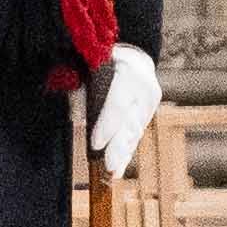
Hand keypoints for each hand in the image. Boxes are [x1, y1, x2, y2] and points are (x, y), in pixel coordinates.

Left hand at [88, 44, 160, 179]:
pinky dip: (126, 150)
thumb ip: (78, 86)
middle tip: (109, 168)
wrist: (130, 53)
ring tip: (112, 174)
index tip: (96, 144)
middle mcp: (144, 86)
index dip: (106, 125)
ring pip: (134, 130)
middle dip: (118, 147)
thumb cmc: (98, 60)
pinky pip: (136, 132)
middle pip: (129, 122)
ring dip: (123, 153)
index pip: (116, 103)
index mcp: (127, 70)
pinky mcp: (150, 109)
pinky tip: (118, 168)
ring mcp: (150, 99)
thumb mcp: (86, 66)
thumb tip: (76, 115)